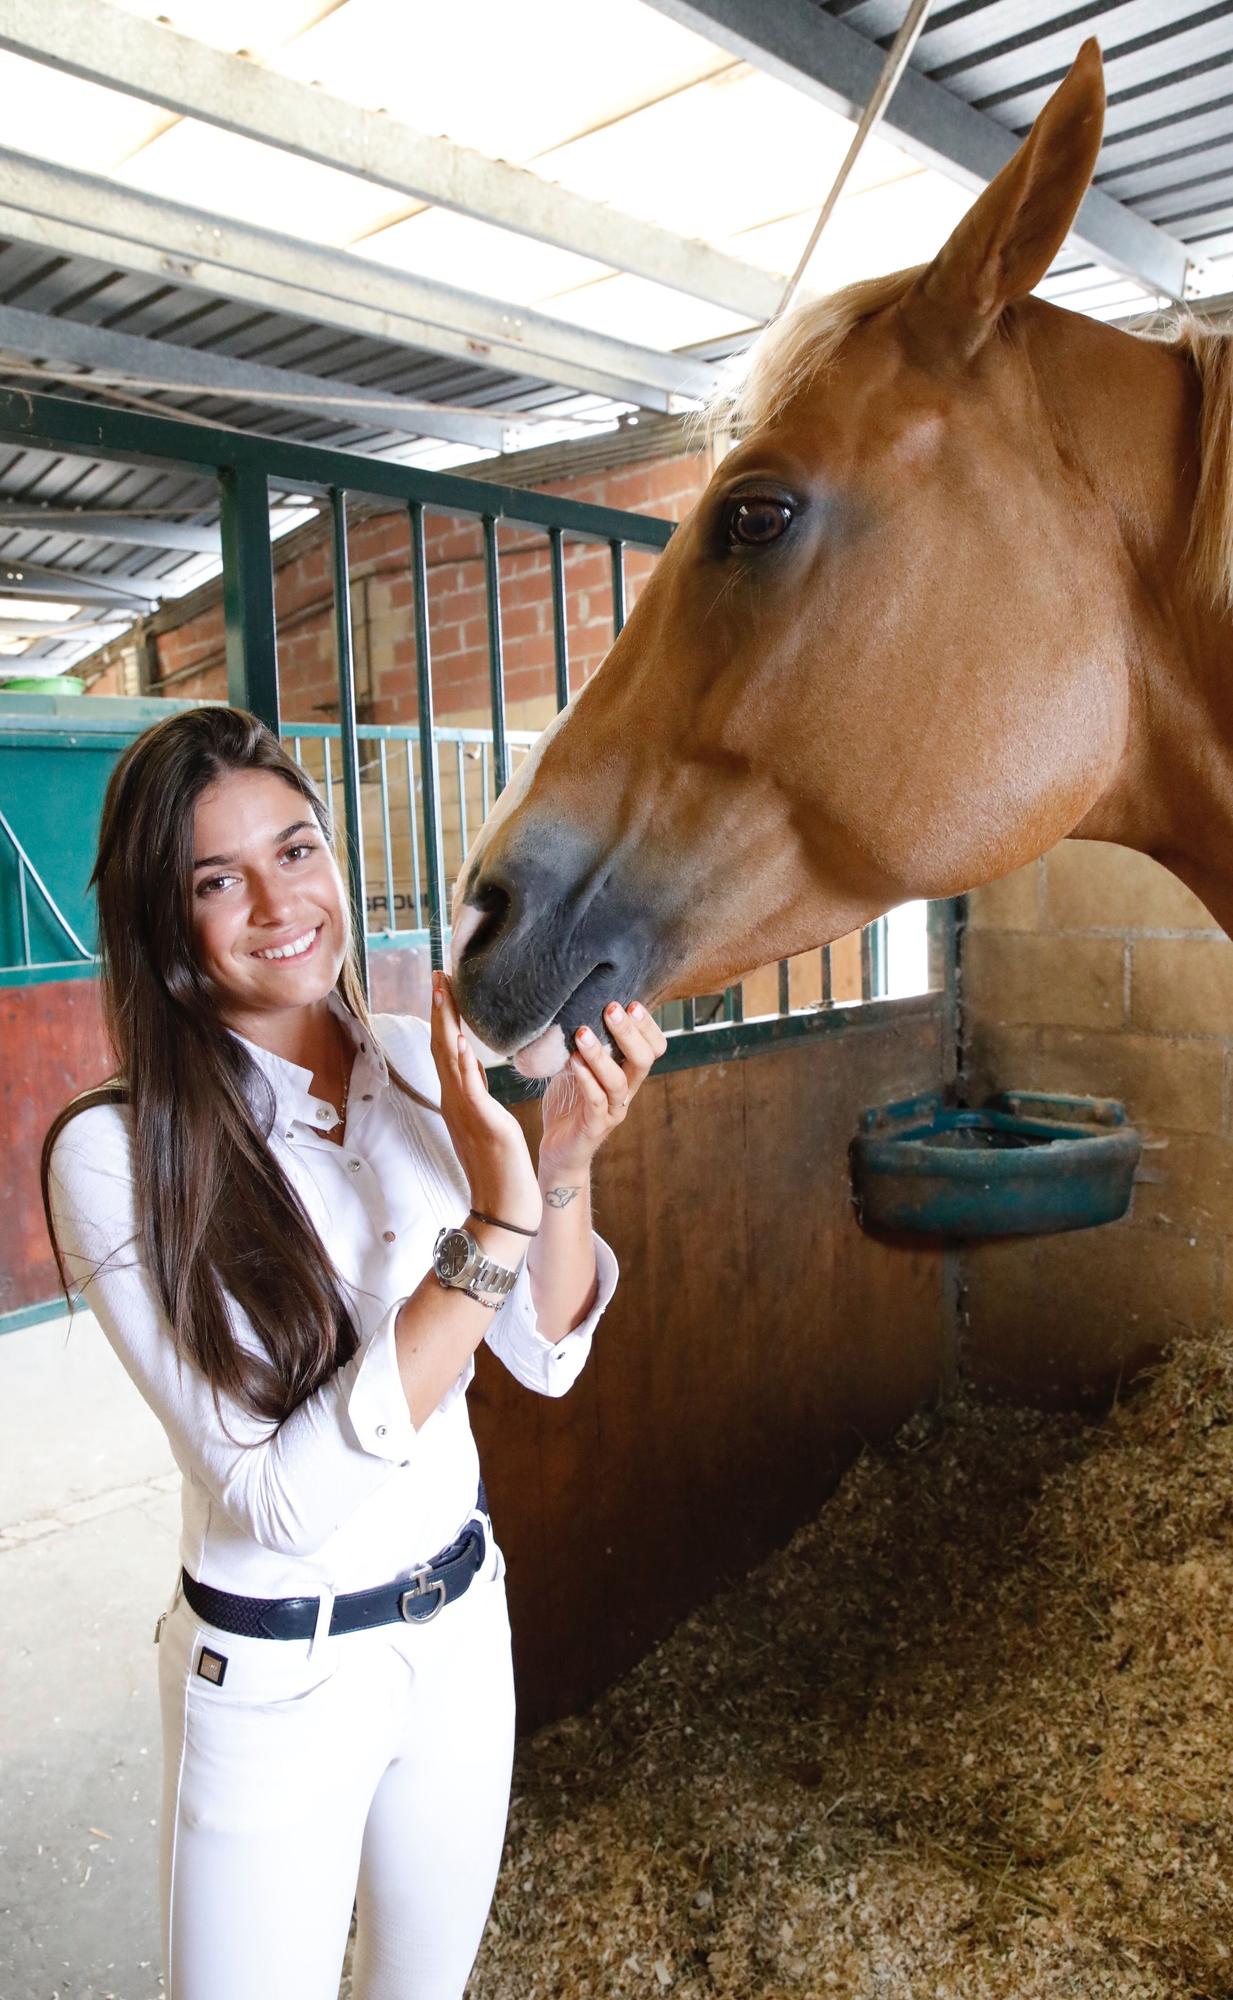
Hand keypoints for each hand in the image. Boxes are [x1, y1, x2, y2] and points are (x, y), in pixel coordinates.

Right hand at [429, 972, 541, 1231]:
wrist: (502, 1201)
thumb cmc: (496, 1161)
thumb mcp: (484, 1115)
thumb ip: (473, 1087)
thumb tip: (469, 1058)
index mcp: (458, 1096)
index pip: (445, 1046)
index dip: (442, 1013)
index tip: (443, 983)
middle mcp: (454, 1099)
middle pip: (441, 1045)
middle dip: (439, 1008)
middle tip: (439, 974)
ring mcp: (464, 1110)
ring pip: (449, 1060)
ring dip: (445, 1024)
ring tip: (444, 992)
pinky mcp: (481, 1122)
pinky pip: (468, 1088)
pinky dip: (461, 1063)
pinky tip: (460, 1040)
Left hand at [540, 1000, 667, 1180]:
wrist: (558, 1150)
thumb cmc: (568, 1104)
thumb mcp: (578, 1066)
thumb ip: (584, 1043)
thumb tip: (575, 1004)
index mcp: (628, 1074)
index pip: (655, 1048)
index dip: (649, 1026)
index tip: (632, 1003)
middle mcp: (627, 1091)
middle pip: (644, 1060)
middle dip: (629, 1032)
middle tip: (612, 1009)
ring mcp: (612, 1111)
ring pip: (619, 1081)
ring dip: (601, 1055)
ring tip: (583, 1033)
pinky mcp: (594, 1127)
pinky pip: (595, 1101)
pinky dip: (586, 1080)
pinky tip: (573, 1062)